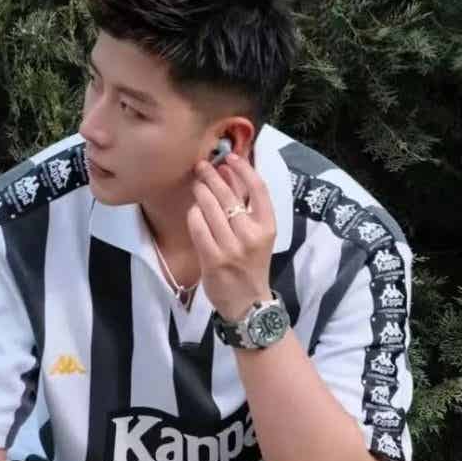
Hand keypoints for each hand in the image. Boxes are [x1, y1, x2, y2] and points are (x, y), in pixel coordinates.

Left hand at [187, 151, 275, 321]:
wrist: (248, 303)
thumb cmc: (252, 265)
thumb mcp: (258, 236)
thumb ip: (246, 207)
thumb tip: (229, 173)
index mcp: (268, 227)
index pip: (258, 189)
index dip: (243, 168)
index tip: (229, 157)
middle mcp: (252, 236)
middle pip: (229, 196)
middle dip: (212, 176)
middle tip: (201, 166)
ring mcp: (232, 248)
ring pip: (210, 209)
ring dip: (201, 192)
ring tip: (197, 185)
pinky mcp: (214, 259)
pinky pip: (198, 227)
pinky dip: (193, 215)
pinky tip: (193, 211)